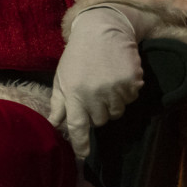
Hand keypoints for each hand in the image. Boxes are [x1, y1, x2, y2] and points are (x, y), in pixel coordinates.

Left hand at [48, 6, 143, 157]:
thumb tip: (54, 125)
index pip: (77, 126)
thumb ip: (59, 103)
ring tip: (105, 82)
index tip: (82, 156)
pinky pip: (131, 99)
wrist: (102, 30)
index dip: (80, 143)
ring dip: (112, 103)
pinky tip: (117, 76)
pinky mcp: (132, 82)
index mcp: (73, 94)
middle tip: (93, 93)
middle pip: (100, 121)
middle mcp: (94, 94)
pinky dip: (126, 92)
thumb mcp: (62, 77)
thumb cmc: (77, 56)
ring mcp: (114, 89)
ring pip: (117, 112)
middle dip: (97, 112)